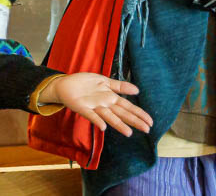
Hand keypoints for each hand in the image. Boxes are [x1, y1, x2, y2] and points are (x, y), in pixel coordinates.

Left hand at [39, 73, 153, 136]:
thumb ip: (120, 86)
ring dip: (119, 124)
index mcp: (110, 97)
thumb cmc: (85, 83)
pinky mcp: (82, 108)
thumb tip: (137, 90)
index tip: (150, 122)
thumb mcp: (105, 81)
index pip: (128, 107)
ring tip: (129, 133)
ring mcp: (93, 107)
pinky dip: (96, 120)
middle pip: (122, 113)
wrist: (65, 84)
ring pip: (109, 117)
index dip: (139, 114)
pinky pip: (90, 115)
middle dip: (134, 121)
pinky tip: (103, 127)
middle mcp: (104, 104)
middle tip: (147, 129)